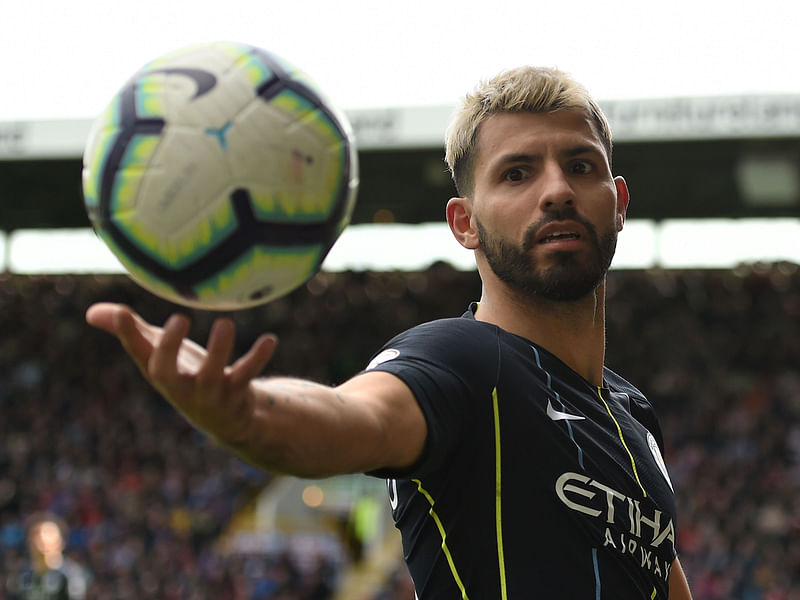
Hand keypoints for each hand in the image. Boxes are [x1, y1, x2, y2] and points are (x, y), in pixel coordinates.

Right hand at [85, 303, 277, 446]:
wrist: (226, 418)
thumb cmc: (188, 376)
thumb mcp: (160, 355)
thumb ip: (132, 332)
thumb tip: (92, 313)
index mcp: (160, 372)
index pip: (139, 353)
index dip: (127, 335)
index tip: (122, 311)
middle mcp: (180, 386)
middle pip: (166, 374)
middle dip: (169, 348)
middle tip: (179, 317)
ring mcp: (208, 394)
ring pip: (211, 376)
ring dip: (219, 350)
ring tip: (225, 322)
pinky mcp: (236, 395)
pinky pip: (247, 377)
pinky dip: (257, 358)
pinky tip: (270, 339)